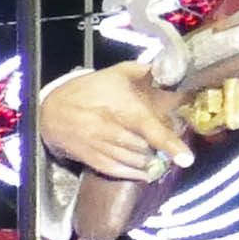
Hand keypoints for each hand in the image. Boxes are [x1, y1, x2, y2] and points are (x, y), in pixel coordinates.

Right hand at [34, 62, 195, 183]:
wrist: (52, 112)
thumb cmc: (87, 91)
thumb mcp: (114, 73)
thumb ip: (143, 71)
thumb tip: (169, 67)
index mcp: (123, 109)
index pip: (151, 129)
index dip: (170, 145)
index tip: (186, 158)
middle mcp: (114, 132)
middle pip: (148, 149)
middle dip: (159, 147)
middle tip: (161, 139)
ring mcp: (104, 149)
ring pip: (137, 162)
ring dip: (149, 159)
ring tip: (152, 152)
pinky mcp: (96, 161)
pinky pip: (122, 172)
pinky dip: (137, 172)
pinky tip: (144, 168)